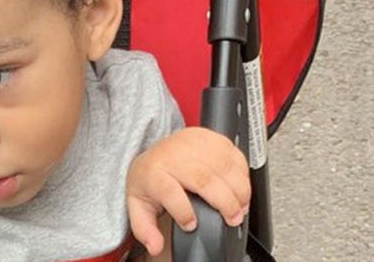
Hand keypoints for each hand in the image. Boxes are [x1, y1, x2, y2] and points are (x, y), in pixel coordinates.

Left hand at [125, 127, 250, 255]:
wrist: (155, 153)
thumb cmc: (150, 179)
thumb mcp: (140, 206)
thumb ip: (145, 229)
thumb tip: (154, 246)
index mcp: (154, 172)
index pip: (169, 191)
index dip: (183, 211)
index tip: (191, 225)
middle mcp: (174, 155)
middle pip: (204, 178)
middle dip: (224, 203)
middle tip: (232, 219)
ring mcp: (193, 143)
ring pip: (224, 166)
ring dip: (239, 190)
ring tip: (240, 208)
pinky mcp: (210, 137)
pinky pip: (234, 154)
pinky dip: (243, 174)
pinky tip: (240, 188)